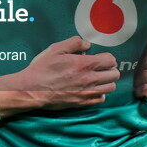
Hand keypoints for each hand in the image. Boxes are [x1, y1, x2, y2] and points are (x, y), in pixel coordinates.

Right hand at [2, 36, 118, 110]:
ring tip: (97, 79)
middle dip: (109, 69)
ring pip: (111, 88)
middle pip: (114, 74)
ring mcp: (87, 92)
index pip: (111, 60)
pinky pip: (101, 99)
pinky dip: (99, 94)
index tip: (99, 58)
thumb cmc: (42, 68)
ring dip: (106, 82)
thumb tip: (87, 44)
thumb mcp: (55, 49)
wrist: (32, 89)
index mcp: (84, 64)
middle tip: (99, 68)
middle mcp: (89, 79)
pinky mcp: (83, 103)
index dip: (106, 57)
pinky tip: (90, 89)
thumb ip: (73, 43)